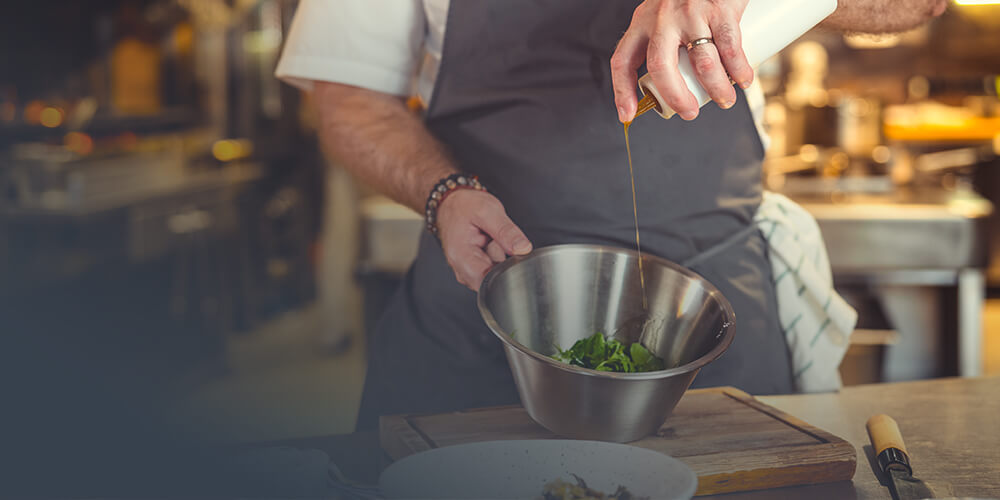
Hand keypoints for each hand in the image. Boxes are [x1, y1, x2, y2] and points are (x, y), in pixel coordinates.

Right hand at [436, 189, 532, 290]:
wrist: (452, 203)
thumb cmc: (465, 206)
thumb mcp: (488, 211)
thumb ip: (507, 231)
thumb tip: (523, 249)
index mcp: (461, 256)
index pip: (488, 281)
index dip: (504, 271)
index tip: (506, 253)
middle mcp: (460, 268)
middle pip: (493, 278)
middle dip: (501, 261)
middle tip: (493, 240)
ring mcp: (466, 271)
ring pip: (494, 275)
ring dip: (498, 258)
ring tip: (489, 240)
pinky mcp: (472, 270)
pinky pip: (491, 270)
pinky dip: (495, 258)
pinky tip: (488, 245)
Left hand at [611, 0, 752, 122]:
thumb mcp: (661, 16)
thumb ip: (661, 44)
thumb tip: (670, 88)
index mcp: (641, 23)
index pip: (622, 60)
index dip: (622, 91)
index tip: (627, 114)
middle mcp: (662, 19)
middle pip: (661, 68)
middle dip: (676, 98)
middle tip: (690, 113)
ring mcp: (690, 13)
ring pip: (703, 63)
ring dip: (717, 89)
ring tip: (725, 100)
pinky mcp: (719, 8)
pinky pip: (730, 48)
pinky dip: (739, 70)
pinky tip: (743, 80)